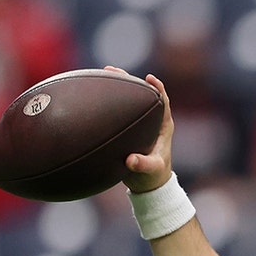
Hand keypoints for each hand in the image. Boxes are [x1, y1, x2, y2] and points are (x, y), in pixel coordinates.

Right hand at [104, 66, 174, 192]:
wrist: (148, 185)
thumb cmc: (153, 177)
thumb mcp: (151, 171)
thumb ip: (143, 165)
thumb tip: (130, 160)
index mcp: (163, 126)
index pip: (163, 101)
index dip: (158, 88)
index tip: (149, 78)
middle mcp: (152, 121)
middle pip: (143, 94)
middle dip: (129, 80)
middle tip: (112, 70)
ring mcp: (140, 124)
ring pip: (129, 100)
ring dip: (117, 87)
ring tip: (101, 74)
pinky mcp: (129, 129)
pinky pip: (118, 111)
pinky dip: (107, 103)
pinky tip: (91, 96)